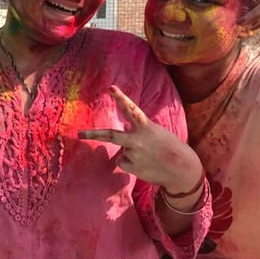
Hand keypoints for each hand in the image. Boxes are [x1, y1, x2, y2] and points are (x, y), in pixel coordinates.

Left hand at [78, 85, 202, 192]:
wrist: (181, 170)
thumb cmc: (170, 148)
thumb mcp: (156, 133)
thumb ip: (139, 130)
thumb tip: (123, 130)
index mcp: (146, 127)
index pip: (132, 109)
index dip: (121, 98)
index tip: (111, 88)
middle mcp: (137, 140)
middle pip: (110, 135)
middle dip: (93, 135)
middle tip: (78, 134)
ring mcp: (133, 154)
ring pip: (122, 152)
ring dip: (132, 153)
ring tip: (149, 157)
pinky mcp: (131, 166)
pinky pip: (124, 162)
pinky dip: (132, 163)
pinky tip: (145, 165)